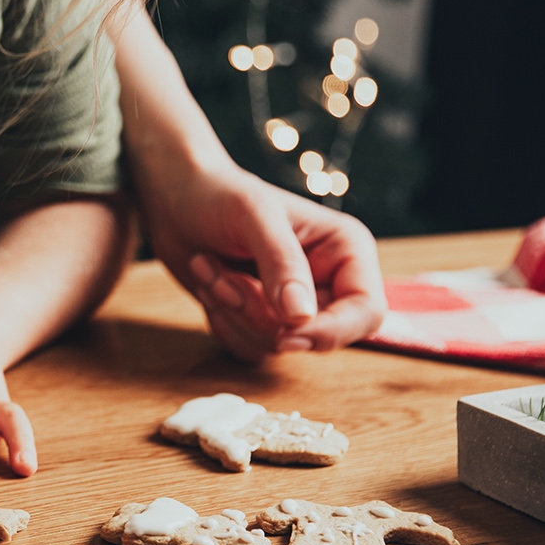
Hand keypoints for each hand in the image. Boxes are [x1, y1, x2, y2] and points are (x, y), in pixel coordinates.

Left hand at [140, 166, 385, 360]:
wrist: (178, 200)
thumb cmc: (220, 195)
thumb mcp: (253, 217)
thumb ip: (281, 263)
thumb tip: (301, 318)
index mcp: (346, 251)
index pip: (366, 312)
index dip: (330, 331)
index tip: (285, 334)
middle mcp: (329, 281)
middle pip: (316, 336)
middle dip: (261, 316)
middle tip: (225, 278)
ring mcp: (295, 305)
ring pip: (278, 346)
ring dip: (234, 314)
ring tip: (209, 268)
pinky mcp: (263, 320)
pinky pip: (251, 349)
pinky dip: (222, 323)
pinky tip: (208, 284)